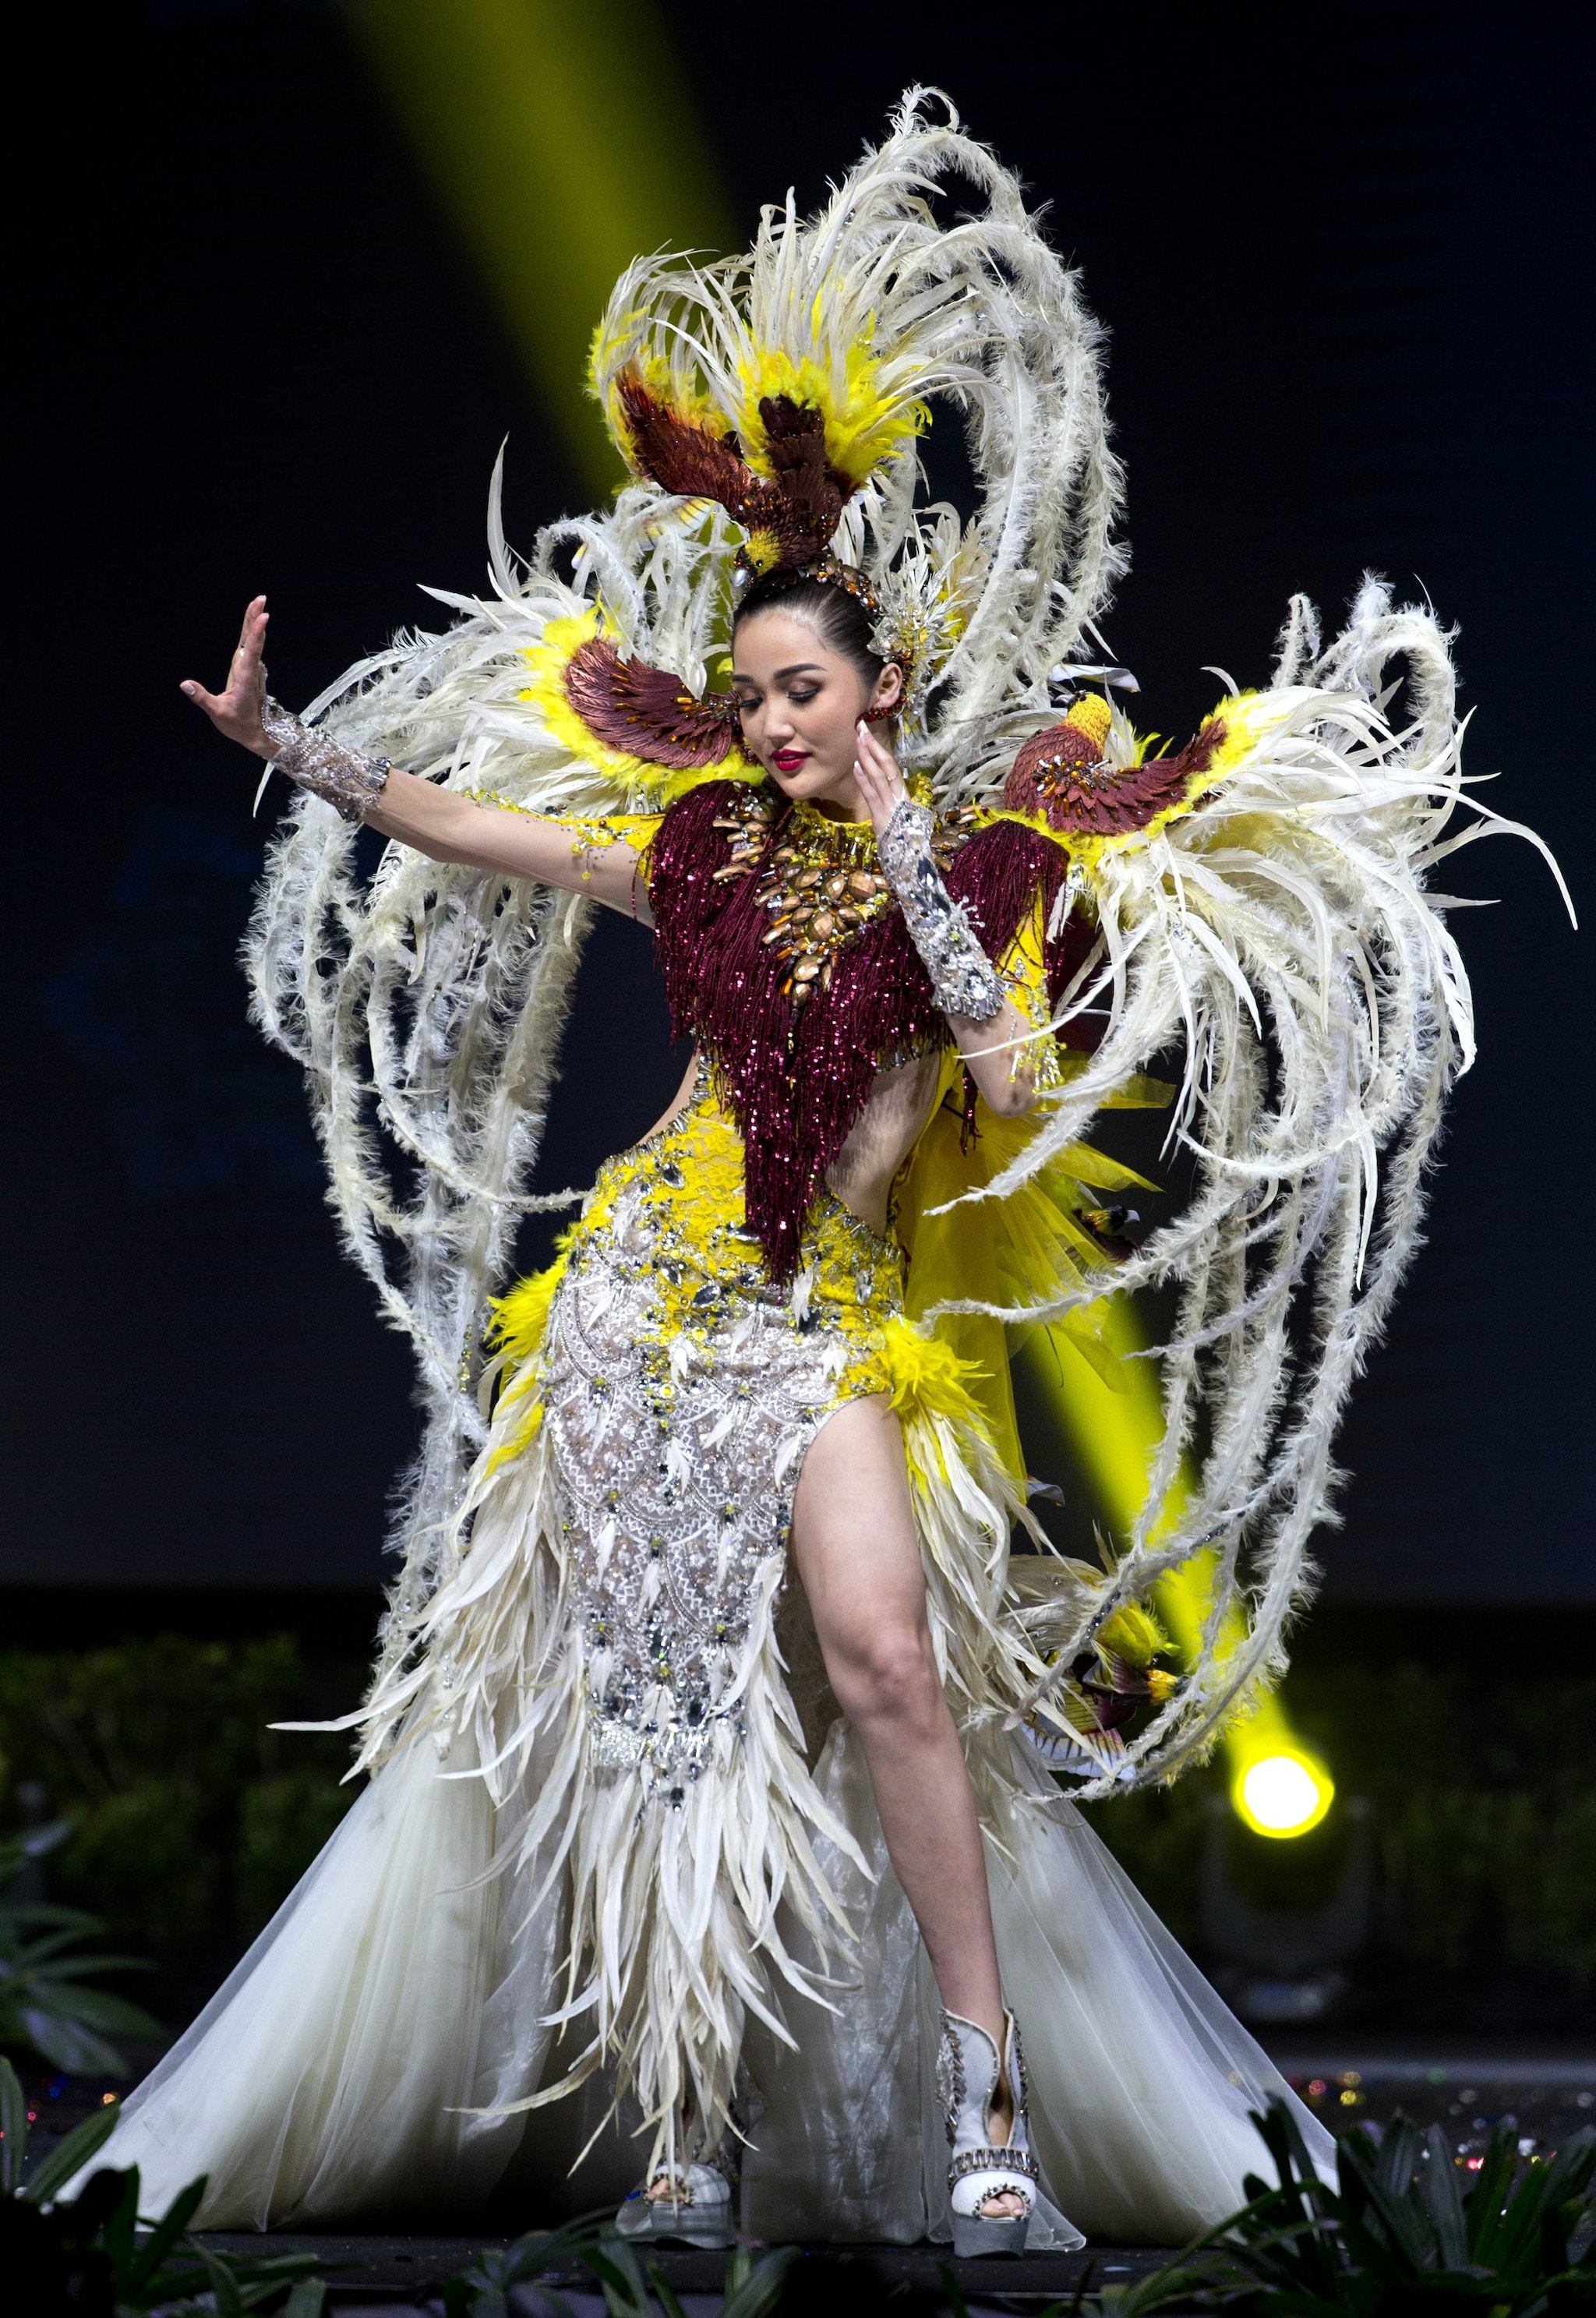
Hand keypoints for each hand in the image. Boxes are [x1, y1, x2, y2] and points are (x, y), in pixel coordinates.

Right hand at [181, 596, 271, 756]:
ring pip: (253, 640)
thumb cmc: (237, 724)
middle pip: (253, 639)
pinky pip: (250, 646)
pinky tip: (253, 622)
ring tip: (258, 603)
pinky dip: (252, 632)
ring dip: (254, 621)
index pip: (252, 650)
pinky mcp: (245, 670)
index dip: (257, 633)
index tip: (263, 616)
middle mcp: (249, 669)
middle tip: (261, 598)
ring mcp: (249, 668)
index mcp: (244, 677)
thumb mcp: (218, 713)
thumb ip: (202, 698)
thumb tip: (185, 684)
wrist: (254, 733)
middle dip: (255, 618)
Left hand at [851, 717, 908, 839]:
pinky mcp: (882, 819)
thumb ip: (892, 804)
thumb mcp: (901, 820)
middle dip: (873, 746)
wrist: (911, 865)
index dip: (880, 750)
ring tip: (858, 740)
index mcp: (904, 797)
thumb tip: (882, 789)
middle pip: (886, 766)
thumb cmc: (906, 844)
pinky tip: (856, 767)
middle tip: (861, 728)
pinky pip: (872, 796)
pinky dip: (864, 781)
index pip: (892, 768)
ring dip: (867, 757)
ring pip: (879, 777)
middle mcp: (899, 798)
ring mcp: (891, 807)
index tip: (868, 735)